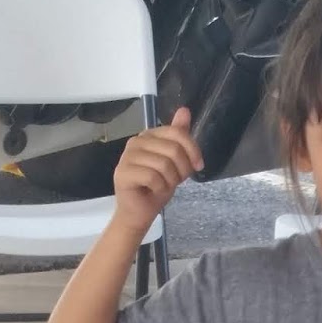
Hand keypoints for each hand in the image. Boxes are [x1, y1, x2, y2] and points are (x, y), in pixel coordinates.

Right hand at [113, 107, 203, 233]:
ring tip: (163, 186)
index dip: (192, 150)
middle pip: (173, 149)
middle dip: (182, 170)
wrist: (139, 213)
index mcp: (149, 135)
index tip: (197, 165)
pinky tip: (153, 191)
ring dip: (170, 181)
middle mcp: (137, 141)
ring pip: (164, 165)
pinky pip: (153, 177)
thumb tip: (185, 110)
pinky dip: (159, 188)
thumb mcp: (175, 161)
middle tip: (175, 181)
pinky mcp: (123, 173)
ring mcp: (127, 156)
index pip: (177, 133)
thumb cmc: (156, 188)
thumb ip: (179, 137)